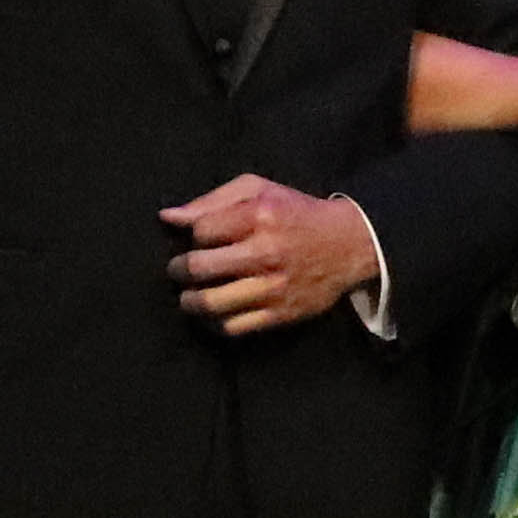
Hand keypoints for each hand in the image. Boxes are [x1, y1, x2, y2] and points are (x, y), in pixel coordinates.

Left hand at [165, 176, 379, 334]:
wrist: (349, 245)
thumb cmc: (295, 213)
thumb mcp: (259, 189)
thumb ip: (211, 201)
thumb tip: (168, 218)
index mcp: (260, 216)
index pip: (201, 232)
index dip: (191, 235)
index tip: (196, 239)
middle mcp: (266, 253)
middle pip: (200, 268)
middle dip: (179, 270)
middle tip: (179, 270)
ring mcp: (273, 288)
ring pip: (211, 304)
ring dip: (189, 301)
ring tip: (189, 295)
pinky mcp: (280, 315)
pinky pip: (232, 328)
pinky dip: (212, 323)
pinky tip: (211, 313)